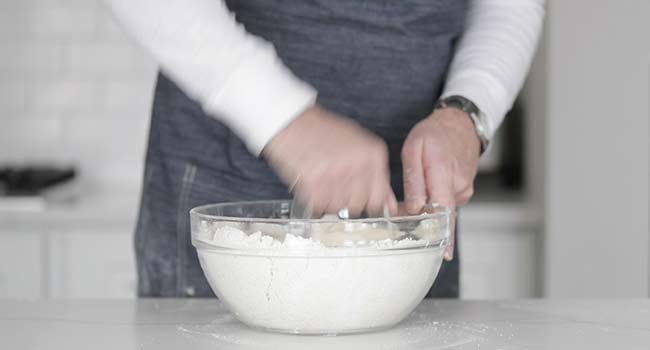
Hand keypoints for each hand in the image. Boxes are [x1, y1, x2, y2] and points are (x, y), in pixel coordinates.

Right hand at [263, 105, 397, 216]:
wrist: (291, 120)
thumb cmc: (323, 131)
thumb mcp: (358, 146)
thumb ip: (376, 176)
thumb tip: (390, 205)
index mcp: (372, 154)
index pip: (378, 198)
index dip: (368, 203)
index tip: (360, 201)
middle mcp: (356, 164)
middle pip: (357, 205)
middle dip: (345, 200)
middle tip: (334, 186)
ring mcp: (335, 173)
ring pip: (337, 207)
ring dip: (328, 200)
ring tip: (322, 181)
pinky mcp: (312, 181)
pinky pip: (317, 206)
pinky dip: (313, 200)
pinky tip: (311, 183)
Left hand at [401, 107, 480, 259]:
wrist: (460, 123)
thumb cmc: (434, 134)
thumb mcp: (413, 149)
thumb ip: (414, 180)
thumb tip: (415, 207)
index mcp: (443, 174)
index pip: (444, 212)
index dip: (443, 236)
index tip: (442, 254)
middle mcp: (458, 185)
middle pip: (442, 216)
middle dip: (424, 226)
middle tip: (407, 229)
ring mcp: (464, 189)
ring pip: (443, 210)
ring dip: (427, 212)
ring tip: (412, 201)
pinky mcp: (463, 190)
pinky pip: (447, 203)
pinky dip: (435, 204)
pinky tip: (426, 195)